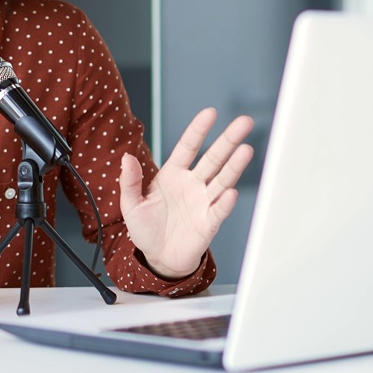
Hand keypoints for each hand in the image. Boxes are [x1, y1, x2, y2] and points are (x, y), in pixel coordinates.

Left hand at [119, 108, 253, 279]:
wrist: (158, 259)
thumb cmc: (146, 229)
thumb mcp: (130, 205)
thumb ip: (129, 181)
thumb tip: (126, 158)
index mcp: (172, 175)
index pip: (188, 147)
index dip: (198, 130)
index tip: (210, 113)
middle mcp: (192, 184)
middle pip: (213, 158)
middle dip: (228, 140)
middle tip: (244, 123)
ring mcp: (203, 202)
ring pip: (222, 180)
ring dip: (234, 166)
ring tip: (246, 150)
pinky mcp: (208, 223)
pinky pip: (218, 211)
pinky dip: (224, 203)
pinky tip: (230, 193)